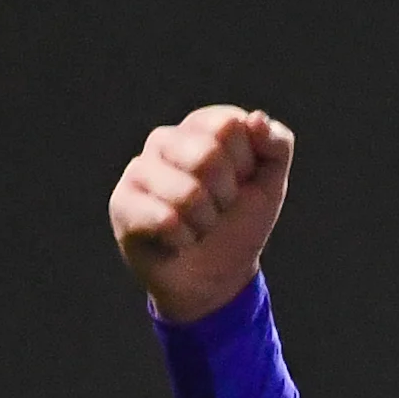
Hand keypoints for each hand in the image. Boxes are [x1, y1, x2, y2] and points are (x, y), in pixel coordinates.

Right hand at [109, 104, 294, 323]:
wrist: (216, 278)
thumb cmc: (238, 224)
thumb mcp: (270, 184)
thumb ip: (277, 145)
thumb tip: (256, 119)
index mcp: (200, 126)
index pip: (229, 125)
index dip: (245, 164)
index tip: (241, 183)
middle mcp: (165, 140)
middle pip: (207, 155)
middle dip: (226, 195)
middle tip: (218, 208)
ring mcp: (139, 170)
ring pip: (187, 193)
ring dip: (205, 221)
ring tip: (197, 226)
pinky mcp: (122, 203)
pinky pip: (165, 220)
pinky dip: (183, 239)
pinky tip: (177, 240)